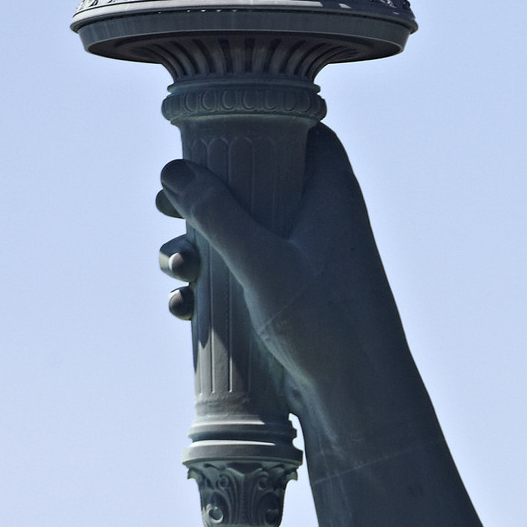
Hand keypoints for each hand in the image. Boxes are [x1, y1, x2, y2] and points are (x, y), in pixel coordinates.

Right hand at [159, 126, 423, 465]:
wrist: (361, 401)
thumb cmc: (327, 326)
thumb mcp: (263, 264)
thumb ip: (219, 217)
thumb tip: (172, 172)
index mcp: (330, 191)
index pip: (301, 131)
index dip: (255, 126)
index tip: (207, 133)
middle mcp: (320, 219)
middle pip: (255, 182)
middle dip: (203, 196)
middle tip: (165, 207)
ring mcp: (304, 261)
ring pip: (240, 234)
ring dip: (197, 247)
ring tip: (176, 270)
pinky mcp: (290, 300)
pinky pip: (242, 277)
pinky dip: (210, 287)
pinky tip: (183, 308)